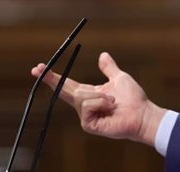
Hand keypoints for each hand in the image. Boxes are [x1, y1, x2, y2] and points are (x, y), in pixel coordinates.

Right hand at [31, 52, 165, 146]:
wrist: (142, 114)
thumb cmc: (133, 99)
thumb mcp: (119, 78)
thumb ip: (109, 68)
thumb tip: (102, 54)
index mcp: (90, 94)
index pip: (67, 84)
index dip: (54, 77)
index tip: (39, 68)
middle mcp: (84, 106)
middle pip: (67, 90)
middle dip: (52, 79)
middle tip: (37, 68)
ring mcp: (85, 116)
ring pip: (81, 96)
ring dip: (100, 95)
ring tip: (114, 100)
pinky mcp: (88, 125)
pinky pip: (87, 106)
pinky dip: (101, 103)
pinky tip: (111, 107)